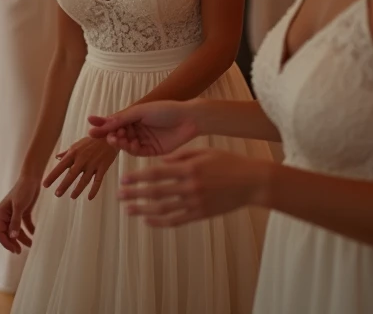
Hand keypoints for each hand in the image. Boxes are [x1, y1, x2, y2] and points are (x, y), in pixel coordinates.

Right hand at [0, 173, 40, 253]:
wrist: (32, 178)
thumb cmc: (23, 190)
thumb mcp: (19, 207)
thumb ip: (15, 222)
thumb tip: (12, 237)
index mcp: (1, 213)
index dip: (6, 242)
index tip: (14, 250)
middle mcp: (6, 215)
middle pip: (7, 233)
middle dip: (13, 243)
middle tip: (20, 252)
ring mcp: (14, 213)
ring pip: (16, 230)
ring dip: (22, 238)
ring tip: (30, 245)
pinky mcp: (23, 212)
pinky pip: (24, 225)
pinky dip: (29, 231)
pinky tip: (34, 235)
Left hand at [43, 136, 117, 200]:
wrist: (110, 136)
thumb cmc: (91, 141)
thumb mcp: (77, 144)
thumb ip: (67, 152)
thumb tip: (57, 157)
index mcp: (74, 153)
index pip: (60, 166)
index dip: (52, 176)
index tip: (45, 184)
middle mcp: (82, 159)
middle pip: (71, 175)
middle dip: (64, 185)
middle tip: (57, 194)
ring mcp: (93, 164)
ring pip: (84, 180)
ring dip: (78, 189)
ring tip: (72, 197)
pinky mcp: (103, 168)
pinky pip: (98, 181)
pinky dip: (94, 190)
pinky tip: (90, 198)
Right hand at [87, 100, 199, 156]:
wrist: (189, 118)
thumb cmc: (165, 109)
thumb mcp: (140, 111)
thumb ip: (121, 119)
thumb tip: (100, 123)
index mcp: (132, 117)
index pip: (113, 123)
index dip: (102, 126)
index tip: (90, 129)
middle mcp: (136, 129)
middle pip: (117, 135)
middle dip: (110, 136)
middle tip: (108, 137)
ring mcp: (144, 140)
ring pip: (125, 145)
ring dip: (120, 143)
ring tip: (118, 139)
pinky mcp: (152, 151)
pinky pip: (137, 152)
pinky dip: (132, 149)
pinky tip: (132, 144)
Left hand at [119, 148, 270, 226]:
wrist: (253, 182)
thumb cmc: (228, 163)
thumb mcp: (204, 152)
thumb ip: (180, 156)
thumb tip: (159, 161)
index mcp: (189, 168)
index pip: (156, 173)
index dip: (138, 177)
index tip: (123, 179)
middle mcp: (190, 187)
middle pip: (155, 192)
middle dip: (135, 194)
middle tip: (119, 195)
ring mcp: (196, 202)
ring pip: (163, 209)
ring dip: (143, 210)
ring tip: (128, 210)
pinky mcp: (202, 214)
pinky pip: (177, 220)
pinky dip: (160, 221)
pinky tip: (147, 220)